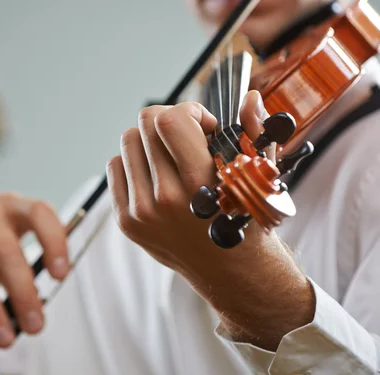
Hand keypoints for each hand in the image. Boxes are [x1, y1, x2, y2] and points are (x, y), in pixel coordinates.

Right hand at [0, 193, 69, 347]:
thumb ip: (20, 263)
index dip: (54, 242)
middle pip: (7, 251)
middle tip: (35, 326)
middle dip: (24, 293)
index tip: (61, 275)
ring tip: (5, 340)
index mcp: (10, 205)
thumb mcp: (0, 238)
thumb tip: (35, 304)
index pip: (40, 213)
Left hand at [106, 91, 313, 349]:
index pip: (168, 121)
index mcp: (202, 184)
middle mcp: (166, 198)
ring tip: (172, 159)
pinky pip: (115, 168)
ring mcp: (142, 212)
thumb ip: (257, 133)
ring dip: (150, 142)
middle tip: (187, 139)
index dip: (187, 111)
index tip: (203, 126)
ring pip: (127, 142)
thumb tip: (248, 96)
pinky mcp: (127, 222)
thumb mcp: (264, 178)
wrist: (232, 272)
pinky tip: (157, 177)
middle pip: (144, 124)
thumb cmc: (250, 221)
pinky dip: (134, 164)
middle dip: (168, 121)